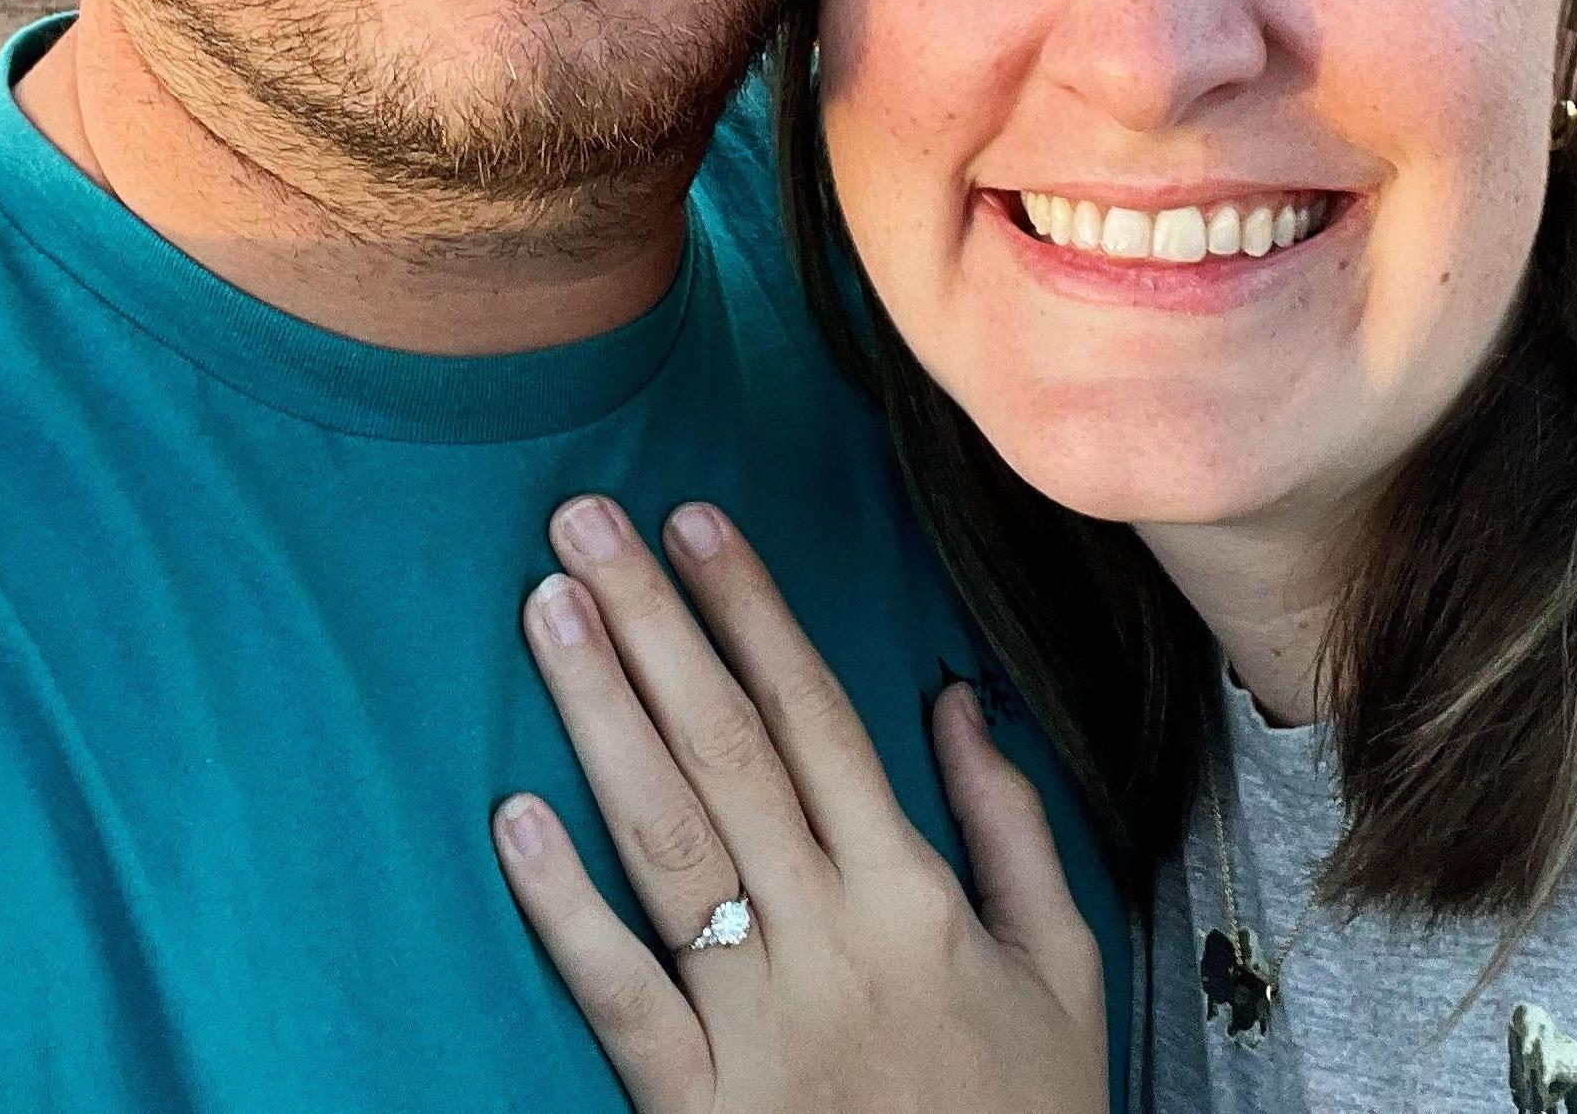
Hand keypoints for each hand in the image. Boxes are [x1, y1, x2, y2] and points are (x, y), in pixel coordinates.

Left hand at [492, 495, 1106, 1113]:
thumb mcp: (1061, 971)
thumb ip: (1011, 829)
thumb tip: (954, 702)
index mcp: (913, 896)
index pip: (817, 717)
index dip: (750, 609)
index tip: (697, 522)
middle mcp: (827, 939)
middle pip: (725, 749)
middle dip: (652, 622)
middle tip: (585, 521)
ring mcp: (755, 1025)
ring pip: (664, 841)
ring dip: (599, 715)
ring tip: (547, 610)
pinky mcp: (695, 1112)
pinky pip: (620, 998)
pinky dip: (564, 910)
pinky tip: (514, 819)